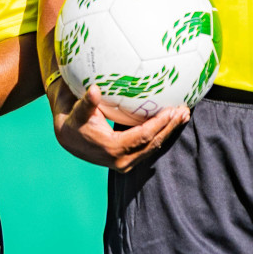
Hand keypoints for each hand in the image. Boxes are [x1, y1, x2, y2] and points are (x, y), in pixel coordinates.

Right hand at [50, 81, 187, 171]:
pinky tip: (169, 123)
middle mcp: (122, 160)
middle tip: (184, 111)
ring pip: (153, 147)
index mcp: (112, 148)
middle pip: (153, 143)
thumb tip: (94, 89)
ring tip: (182, 116)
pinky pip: (148, 148)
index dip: (160, 123)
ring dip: (168, 131)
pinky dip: (160, 135)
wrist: (69, 140)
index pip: (143, 135)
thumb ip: (87, 102)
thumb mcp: (78, 112)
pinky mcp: (129, 162)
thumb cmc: (74, 122)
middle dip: (170, 127)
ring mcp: (126, 164)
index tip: (173, 109)